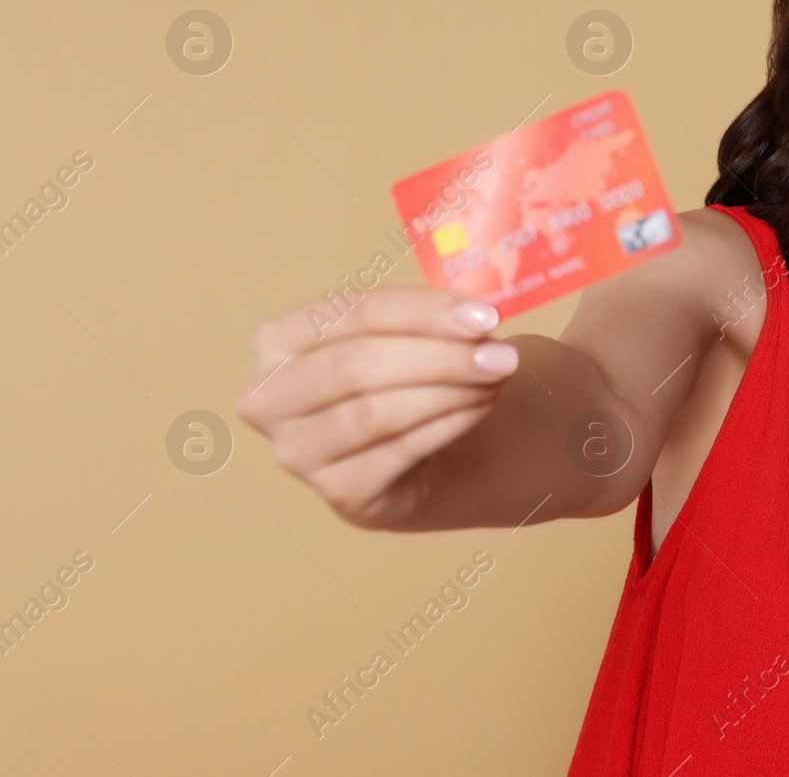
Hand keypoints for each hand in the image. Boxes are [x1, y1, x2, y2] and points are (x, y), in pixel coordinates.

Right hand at [235, 287, 519, 528]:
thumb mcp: (404, 335)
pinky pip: (399, 451)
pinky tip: (481, 406)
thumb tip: (477, 317)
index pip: (352, 313)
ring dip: (449, 391)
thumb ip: (429, 319)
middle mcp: (269, 398)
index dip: (423, 312)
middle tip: (501, 354)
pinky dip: (449, 423)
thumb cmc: (405, 378)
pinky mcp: (339, 493)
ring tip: (496, 378)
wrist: (421, 452)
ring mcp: (297, 453)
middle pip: (356, 365)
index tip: (485, 315)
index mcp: (277, 342)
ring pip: (376, 411)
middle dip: (440, 356)